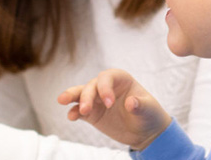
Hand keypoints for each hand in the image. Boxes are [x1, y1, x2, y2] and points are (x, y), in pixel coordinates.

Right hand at [57, 69, 171, 149]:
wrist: (145, 132)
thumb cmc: (149, 115)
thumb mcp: (149, 110)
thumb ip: (140, 105)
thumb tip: (130, 102)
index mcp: (121, 79)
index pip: (107, 77)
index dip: (105, 87)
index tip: (109, 103)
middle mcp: (106, 87)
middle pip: (91, 86)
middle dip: (87, 96)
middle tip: (87, 110)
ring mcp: (97, 100)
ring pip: (81, 94)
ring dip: (71, 97)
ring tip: (61, 101)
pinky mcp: (92, 114)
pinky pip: (80, 110)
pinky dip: (74, 112)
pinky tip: (71, 116)